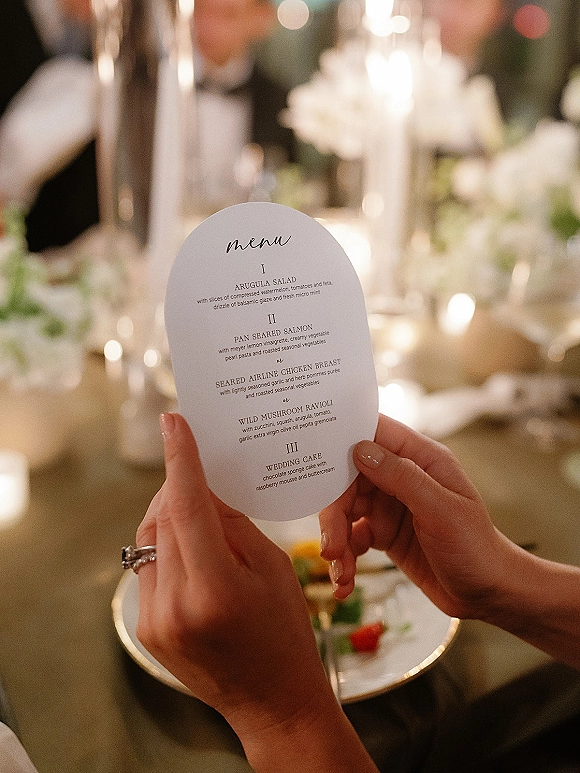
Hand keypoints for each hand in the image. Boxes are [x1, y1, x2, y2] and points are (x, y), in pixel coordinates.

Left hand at [136, 414, 331, 731]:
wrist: (272, 701)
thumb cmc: (286, 632)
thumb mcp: (273, 567)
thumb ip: (232, 524)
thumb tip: (205, 486)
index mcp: (214, 588)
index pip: (188, 507)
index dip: (181, 459)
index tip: (174, 422)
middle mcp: (174, 604)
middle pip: (164, 517)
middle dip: (179, 486)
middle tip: (200, 467)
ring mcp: (154, 619)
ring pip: (150, 539)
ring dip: (170, 514)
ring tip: (198, 507)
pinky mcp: (146, 628)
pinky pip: (148, 566)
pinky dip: (167, 545)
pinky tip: (191, 545)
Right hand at [319, 414, 521, 619]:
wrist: (489, 594)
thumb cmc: (476, 548)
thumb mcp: (442, 510)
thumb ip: (402, 477)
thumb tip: (360, 449)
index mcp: (421, 458)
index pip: (373, 433)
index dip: (342, 438)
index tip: (314, 455)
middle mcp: (402, 477)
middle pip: (349, 478)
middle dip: (335, 512)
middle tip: (330, 545)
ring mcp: (391, 504)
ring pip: (346, 509)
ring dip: (336, 540)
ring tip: (340, 572)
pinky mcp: (383, 532)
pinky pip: (351, 537)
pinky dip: (343, 558)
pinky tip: (345, 582)